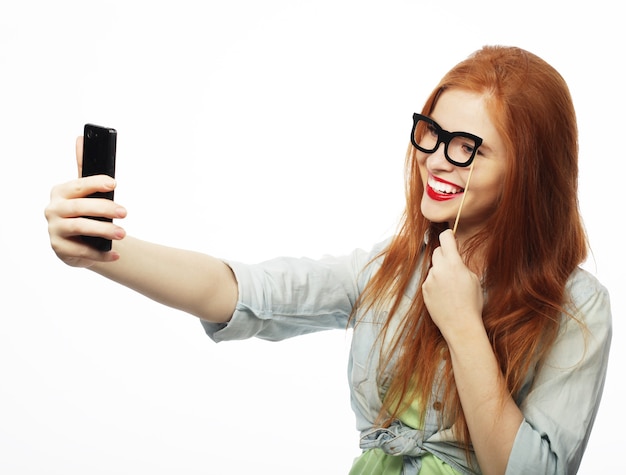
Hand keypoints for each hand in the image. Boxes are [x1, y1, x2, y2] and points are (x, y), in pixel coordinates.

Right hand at [44, 137, 126, 267]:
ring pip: (80, 228)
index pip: (78, 185)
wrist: (79, 240)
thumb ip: (83, 166)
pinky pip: (82, 251)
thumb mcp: (84, 190)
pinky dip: (101, 253)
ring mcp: (54, 230)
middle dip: (104, 209)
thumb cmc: (84, 210)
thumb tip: (81, 138)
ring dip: (104, 230)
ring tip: (123, 233)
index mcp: (60, 192)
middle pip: (79, 207)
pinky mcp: (59, 249)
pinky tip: (116, 254)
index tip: (115, 183)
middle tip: (125, 212)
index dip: (96, 183)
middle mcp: (53, 210)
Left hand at [422, 229, 483, 340]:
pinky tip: (444, 294)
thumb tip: (455, 257)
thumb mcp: (473, 278)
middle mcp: (439, 269)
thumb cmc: (471, 303)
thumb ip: (461, 264)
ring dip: (440, 271)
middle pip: (437, 251)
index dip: (448, 235)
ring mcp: (429, 280)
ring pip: (434, 267)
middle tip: (453, 263)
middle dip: (445, 254)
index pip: (445, 238)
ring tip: (451, 286)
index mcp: (453, 264)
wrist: (460, 324)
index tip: (449, 236)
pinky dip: (435, 283)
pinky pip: (429, 280)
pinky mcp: (424, 289)